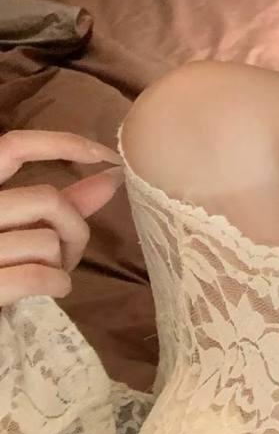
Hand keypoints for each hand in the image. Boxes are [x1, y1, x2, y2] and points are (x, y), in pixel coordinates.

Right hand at [0, 130, 125, 308]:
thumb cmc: (0, 267)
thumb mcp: (21, 230)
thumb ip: (62, 203)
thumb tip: (112, 176)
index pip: (12, 146)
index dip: (63, 143)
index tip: (106, 156)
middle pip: (47, 199)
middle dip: (75, 227)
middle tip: (69, 253)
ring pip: (46, 240)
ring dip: (62, 263)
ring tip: (51, 275)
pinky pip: (38, 275)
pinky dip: (58, 284)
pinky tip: (54, 290)